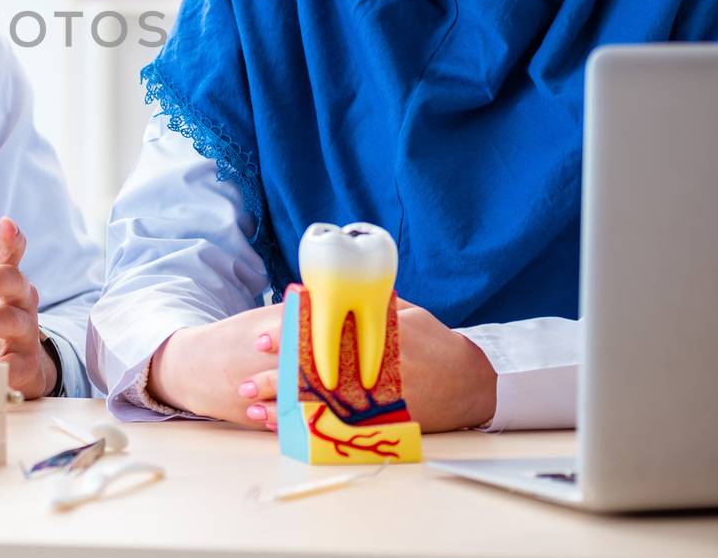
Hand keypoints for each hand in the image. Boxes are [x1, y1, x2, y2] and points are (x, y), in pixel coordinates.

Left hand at [155, 300, 497, 432]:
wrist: (472, 382)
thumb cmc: (435, 342)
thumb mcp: (406, 312)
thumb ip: (370, 300)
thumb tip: (329, 285)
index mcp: (372, 337)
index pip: (321, 336)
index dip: (287, 338)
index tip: (260, 340)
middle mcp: (371, 368)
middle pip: (314, 375)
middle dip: (276, 379)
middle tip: (245, 382)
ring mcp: (377, 398)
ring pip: (322, 405)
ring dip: (286, 409)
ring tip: (253, 411)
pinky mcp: (384, 421)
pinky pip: (341, 427)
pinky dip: (312, 428)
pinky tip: (288, 431)